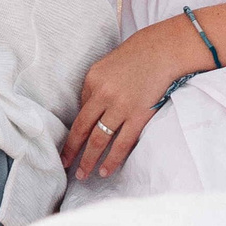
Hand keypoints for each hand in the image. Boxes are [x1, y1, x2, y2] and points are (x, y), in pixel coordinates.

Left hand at [60, 17, 209, 182]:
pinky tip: (106, 170)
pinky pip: (122, 143)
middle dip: (73, 151)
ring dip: (90, 160)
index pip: (78, 113)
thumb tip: (86, 115)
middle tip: (64, 166)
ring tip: (82, 174)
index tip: (64, 150)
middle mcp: (103, 94)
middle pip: (83, 129)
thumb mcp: (104, 67)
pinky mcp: (139, 115)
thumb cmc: (134, 58)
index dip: (70, 135)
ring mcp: (121, 106)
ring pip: (100, 139)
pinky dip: (113, 159)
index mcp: (92, 80)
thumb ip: (94, 90)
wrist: (162, 51)